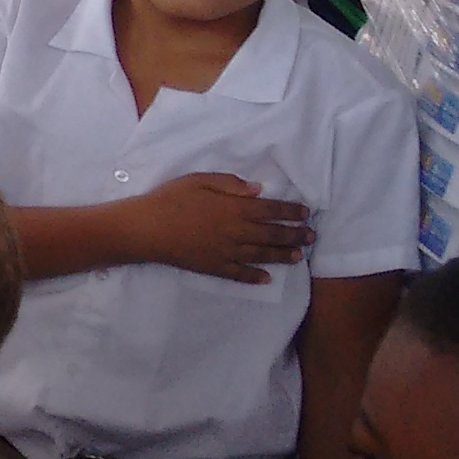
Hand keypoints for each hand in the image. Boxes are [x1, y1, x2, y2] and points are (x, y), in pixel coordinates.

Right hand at [121, 172, 311, 282]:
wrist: (146, 228)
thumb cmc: (170, 199)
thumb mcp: (198, 180)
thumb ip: (229, 184)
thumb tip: (258, 190)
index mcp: (234, 208)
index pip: (271, 210)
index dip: (291, 212)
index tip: (305, 213)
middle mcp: (236, 231)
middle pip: (273, 234)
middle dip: (295, 235)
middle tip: (311, 236)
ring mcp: (227, 252)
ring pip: (262, 255)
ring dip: (283, 256)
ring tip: (299, 256)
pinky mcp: (214, 267)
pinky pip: (240, 274)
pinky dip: (255, 277)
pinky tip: (267, 279)